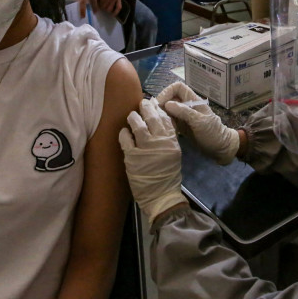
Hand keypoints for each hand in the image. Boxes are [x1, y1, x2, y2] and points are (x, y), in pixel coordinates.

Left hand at [118, 99, 187, 221]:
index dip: (158, 109)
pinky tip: (124, 132)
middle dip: (146, 108)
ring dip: (134, 118)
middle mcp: (160, 142)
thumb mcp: (174, 154)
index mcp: (172, 141)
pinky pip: (126, 139)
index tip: (153, 103)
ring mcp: (146, 149)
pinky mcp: (132, 157)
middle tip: (142, 103)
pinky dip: (124, 133)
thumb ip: (167, 138)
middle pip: (152, 118)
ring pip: (138, 125)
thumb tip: (158, 122)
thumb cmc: (168, 176)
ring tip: (131, 116)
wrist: (162, 196)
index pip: (165, 119)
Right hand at [157, 82, 239, 164]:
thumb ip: (184, 112)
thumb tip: (167, 104)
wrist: (220, 148)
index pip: (177, 87)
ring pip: (168, 109)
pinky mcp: (181, 126)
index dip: (167, 92)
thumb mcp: (200, 122)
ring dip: (162, 114)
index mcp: (193, 100)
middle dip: (161, 105)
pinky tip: (163, 129)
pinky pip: (170, 120)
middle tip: (155, 116)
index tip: (160, 104)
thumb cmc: (213, 133)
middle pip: (170, 98)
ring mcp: (183, 116)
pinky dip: (165, 123)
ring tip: (157, 123)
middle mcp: (187, 106)